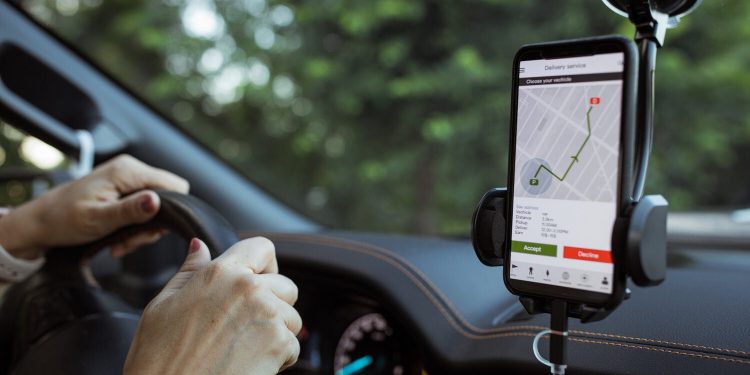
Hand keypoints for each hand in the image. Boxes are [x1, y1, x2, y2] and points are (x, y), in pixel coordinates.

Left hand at [0, 155, 188, 259]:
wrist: (40, 222)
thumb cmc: (63, 220)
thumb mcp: (97, 219)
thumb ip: (129, 210)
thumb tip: (156, 202)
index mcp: (127, 171)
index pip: (176, 185)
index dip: (172, 210)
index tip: (150, 231)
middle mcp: (131, 169)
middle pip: (168, 197)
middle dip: (153, 225)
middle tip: (131, 242)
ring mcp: (127, 178)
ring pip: (156, 205)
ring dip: (143, 229)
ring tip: (120, 243)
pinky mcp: (124, 188)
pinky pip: (143, 207)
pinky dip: (135, 226)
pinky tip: (119, 238)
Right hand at [124, 237, 300, 374]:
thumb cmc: (158, 358)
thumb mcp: (163, 305)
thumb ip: (189, 272)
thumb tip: (200, 247)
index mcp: (221, 272)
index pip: (262, 247)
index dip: (263, 264)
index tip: (257, 280)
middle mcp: (249, 288)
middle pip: (286, 285)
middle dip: (274, 304)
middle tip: (245, 327)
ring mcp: (268, 315)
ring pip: (292, 318)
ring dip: (276, 333)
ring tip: (243, 349)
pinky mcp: (279, 344)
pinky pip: (293, 346)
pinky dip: (278, 358)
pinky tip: (249, 365)